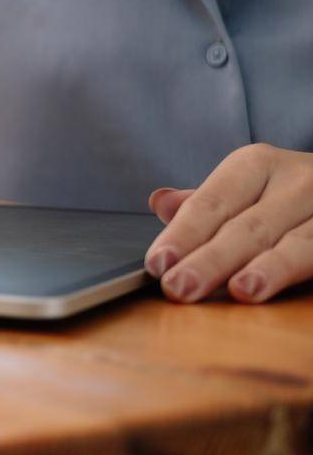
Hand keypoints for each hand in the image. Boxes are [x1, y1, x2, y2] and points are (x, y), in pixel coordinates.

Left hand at [145, 143, 312, 302]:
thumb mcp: (244, 190)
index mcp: (258, 164)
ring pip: (299, 242)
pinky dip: (301, 273)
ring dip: (270, 267)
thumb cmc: (284, 197)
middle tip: (179, 288)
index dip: (183, 235)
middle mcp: (299, 180)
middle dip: (212, 260)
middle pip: (250, 226)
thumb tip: (160, 202)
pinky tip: (281, 290)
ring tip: (242, 290)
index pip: (211, 203)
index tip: (156, 264)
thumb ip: (204, 205)